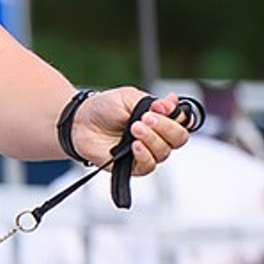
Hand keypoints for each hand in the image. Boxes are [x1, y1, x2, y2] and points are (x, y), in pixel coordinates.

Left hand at [69, 87, 192, 174]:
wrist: (80, 122)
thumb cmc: (103, 108)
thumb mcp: (128, 97)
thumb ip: (152, 102)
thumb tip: (173, 102)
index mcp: (159, 118)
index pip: (183, 122)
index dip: (179, 117)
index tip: (162, 108)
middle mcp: (156, 136)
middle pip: (178, 139)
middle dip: (165, 128)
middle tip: (146, 118)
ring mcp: (145, 152)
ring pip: (163, 153)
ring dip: (151, 139)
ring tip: (133, 128)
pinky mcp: (133, 166)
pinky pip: (148, 166)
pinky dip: (144, 155)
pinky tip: (134, 146)